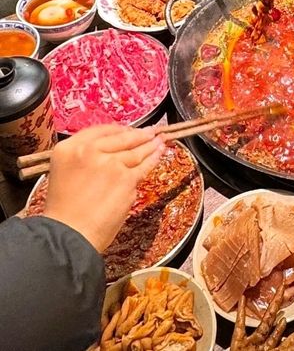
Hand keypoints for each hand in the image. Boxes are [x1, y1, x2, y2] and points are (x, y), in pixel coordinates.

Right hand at [42, 125, 164, 252]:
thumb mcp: (63, 172)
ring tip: (160, 139)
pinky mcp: (126, 179)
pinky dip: (154, 158)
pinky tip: (160, 152)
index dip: (118, 129)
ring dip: (150, 144)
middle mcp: (90, 151)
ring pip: (135, 151)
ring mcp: (111, 164)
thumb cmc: (62, 210)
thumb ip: (83, 157)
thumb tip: (107, 150)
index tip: (128, 130)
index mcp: (70, 148)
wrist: (68, 236)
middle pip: (121, 138)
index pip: (100, 130)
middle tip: (151, 131)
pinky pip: (143, 166)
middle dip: (139, 134)